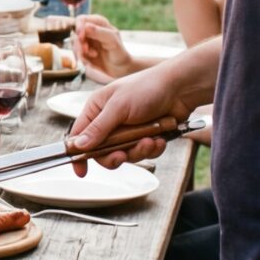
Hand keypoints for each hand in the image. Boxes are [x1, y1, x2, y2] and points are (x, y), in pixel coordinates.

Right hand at [66, 56, 188, 167]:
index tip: (81, 171)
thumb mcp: (118, 107)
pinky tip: (159, 139)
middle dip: (114, 156)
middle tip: (122, 156)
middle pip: (102, 151)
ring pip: (125, 154)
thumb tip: (79, 145)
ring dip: (138, 151)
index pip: (79, 135)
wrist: (181, 88)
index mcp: (97, 109)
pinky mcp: (145, 136)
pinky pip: (143, 153)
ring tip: (150, 140)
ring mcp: (128, 130)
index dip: (78, 152)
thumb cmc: (147, 88)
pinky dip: (152, 148)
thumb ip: (99, 128)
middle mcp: (110, 121)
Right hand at [72, 14, 137, 79]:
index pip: (81, 19)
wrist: (119, 68)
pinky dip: (81, 58)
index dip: (79, 27)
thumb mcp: (113, 41)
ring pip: (74, 44)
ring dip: (80, 51)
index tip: (81, 37)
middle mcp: (89, 29)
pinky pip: (75, 53)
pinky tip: (91, 60)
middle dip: (79, 43)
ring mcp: (85, 40)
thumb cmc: (119, 52)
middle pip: (75, 32)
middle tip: (86, 50)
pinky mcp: (82, 51)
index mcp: (98, 22)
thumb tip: (86, 26)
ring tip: (93, 55)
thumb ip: (100, 33)